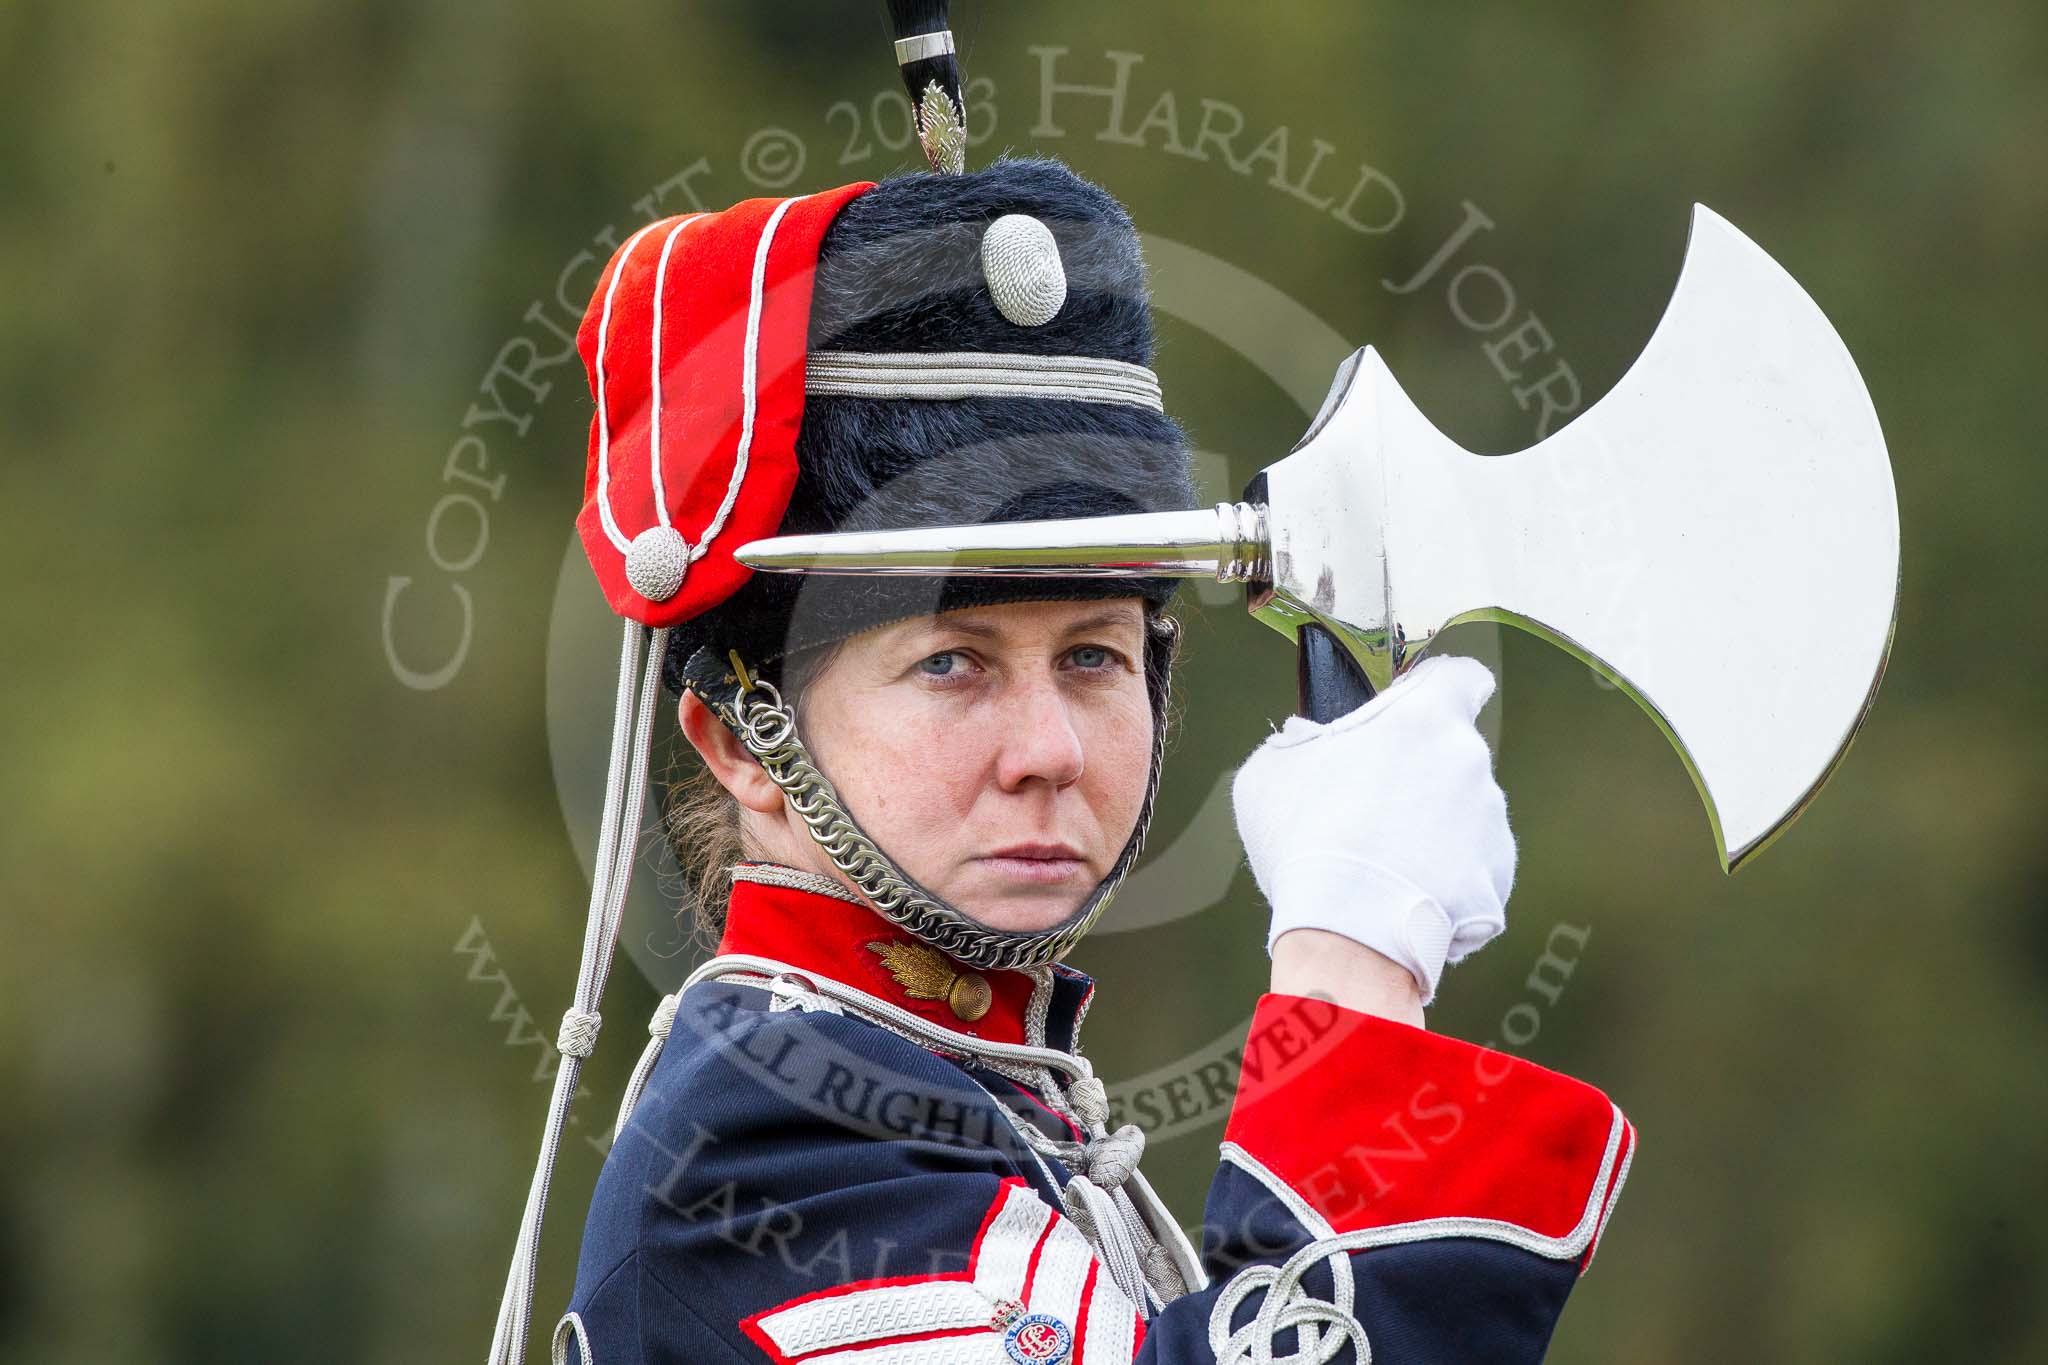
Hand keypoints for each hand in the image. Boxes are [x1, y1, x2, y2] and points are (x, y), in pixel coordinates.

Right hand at [1231, 655, 1514, 1004]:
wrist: (1345, 930)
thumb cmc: (1306, 838)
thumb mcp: (1271, 770)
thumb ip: (1300, 741)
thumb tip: (1307, 741)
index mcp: (1423, 718)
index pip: (1461, 678)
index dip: (1443, 690)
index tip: (1422, 708)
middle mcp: (1470, 762)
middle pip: (1454, 757)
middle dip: (1420, 779)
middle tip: (1369, 811)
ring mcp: (1491, 825)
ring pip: (1464, 819)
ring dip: (1433, 835)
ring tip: (1380, 869)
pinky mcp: (1496, 882)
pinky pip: (1472, 876)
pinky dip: (1445, 886)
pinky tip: (1400, 901)